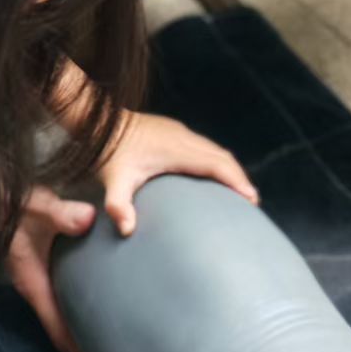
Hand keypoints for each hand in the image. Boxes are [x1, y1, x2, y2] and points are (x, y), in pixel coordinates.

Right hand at [6, 186, 96, 351]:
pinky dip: (76, 306)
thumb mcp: (35, 205)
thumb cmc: (11, 202)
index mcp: (32, 281)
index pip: (55, 327)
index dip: (76, 349)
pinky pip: (59, 297)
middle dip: (82, 343)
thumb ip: (61, 213)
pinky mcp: (38, 269)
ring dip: (79, 325)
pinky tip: (97, 301)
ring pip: (59, 313)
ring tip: (111, 334)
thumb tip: (89, 220)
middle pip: (59, 327)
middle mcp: (33, 286)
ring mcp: (35, 279)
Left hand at [97, 112, 256, 236]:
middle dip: (239, 178)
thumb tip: (127, 230)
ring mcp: (179, 132)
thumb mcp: (112, 180)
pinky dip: (216, 162)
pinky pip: (204, 147)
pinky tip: (212, 178)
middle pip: (222, 157)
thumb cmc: (107, 152)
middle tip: (251, 204)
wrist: (99, 121)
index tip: (252, 200)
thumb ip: (118, 205)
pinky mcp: (174, 132)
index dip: (236, 181)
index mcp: (177, 149)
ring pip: (215, 150)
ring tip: (238, 194)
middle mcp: (183, 138)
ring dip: (229, 170)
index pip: (217, 164)